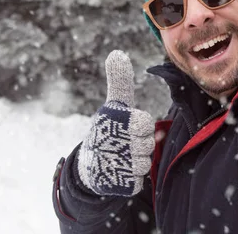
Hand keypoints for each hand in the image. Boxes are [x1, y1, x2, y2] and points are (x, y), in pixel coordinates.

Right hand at [77, 50, 154, 196]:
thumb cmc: (108, 131)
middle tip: (124, 143)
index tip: (128, 127)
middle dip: (140, 144)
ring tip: (121, 157)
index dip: (141, 126)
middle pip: (148, 144)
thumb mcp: (114, 105)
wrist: (89, 166)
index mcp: (115, 121)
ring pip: (145, 163)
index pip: (146, 123)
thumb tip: (116, 53)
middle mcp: (114, 143)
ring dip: (137, 161)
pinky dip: (132, 178)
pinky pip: (139, 181)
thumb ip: (119, 81)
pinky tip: (120, 172)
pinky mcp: (119, 185)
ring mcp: (116, 165)